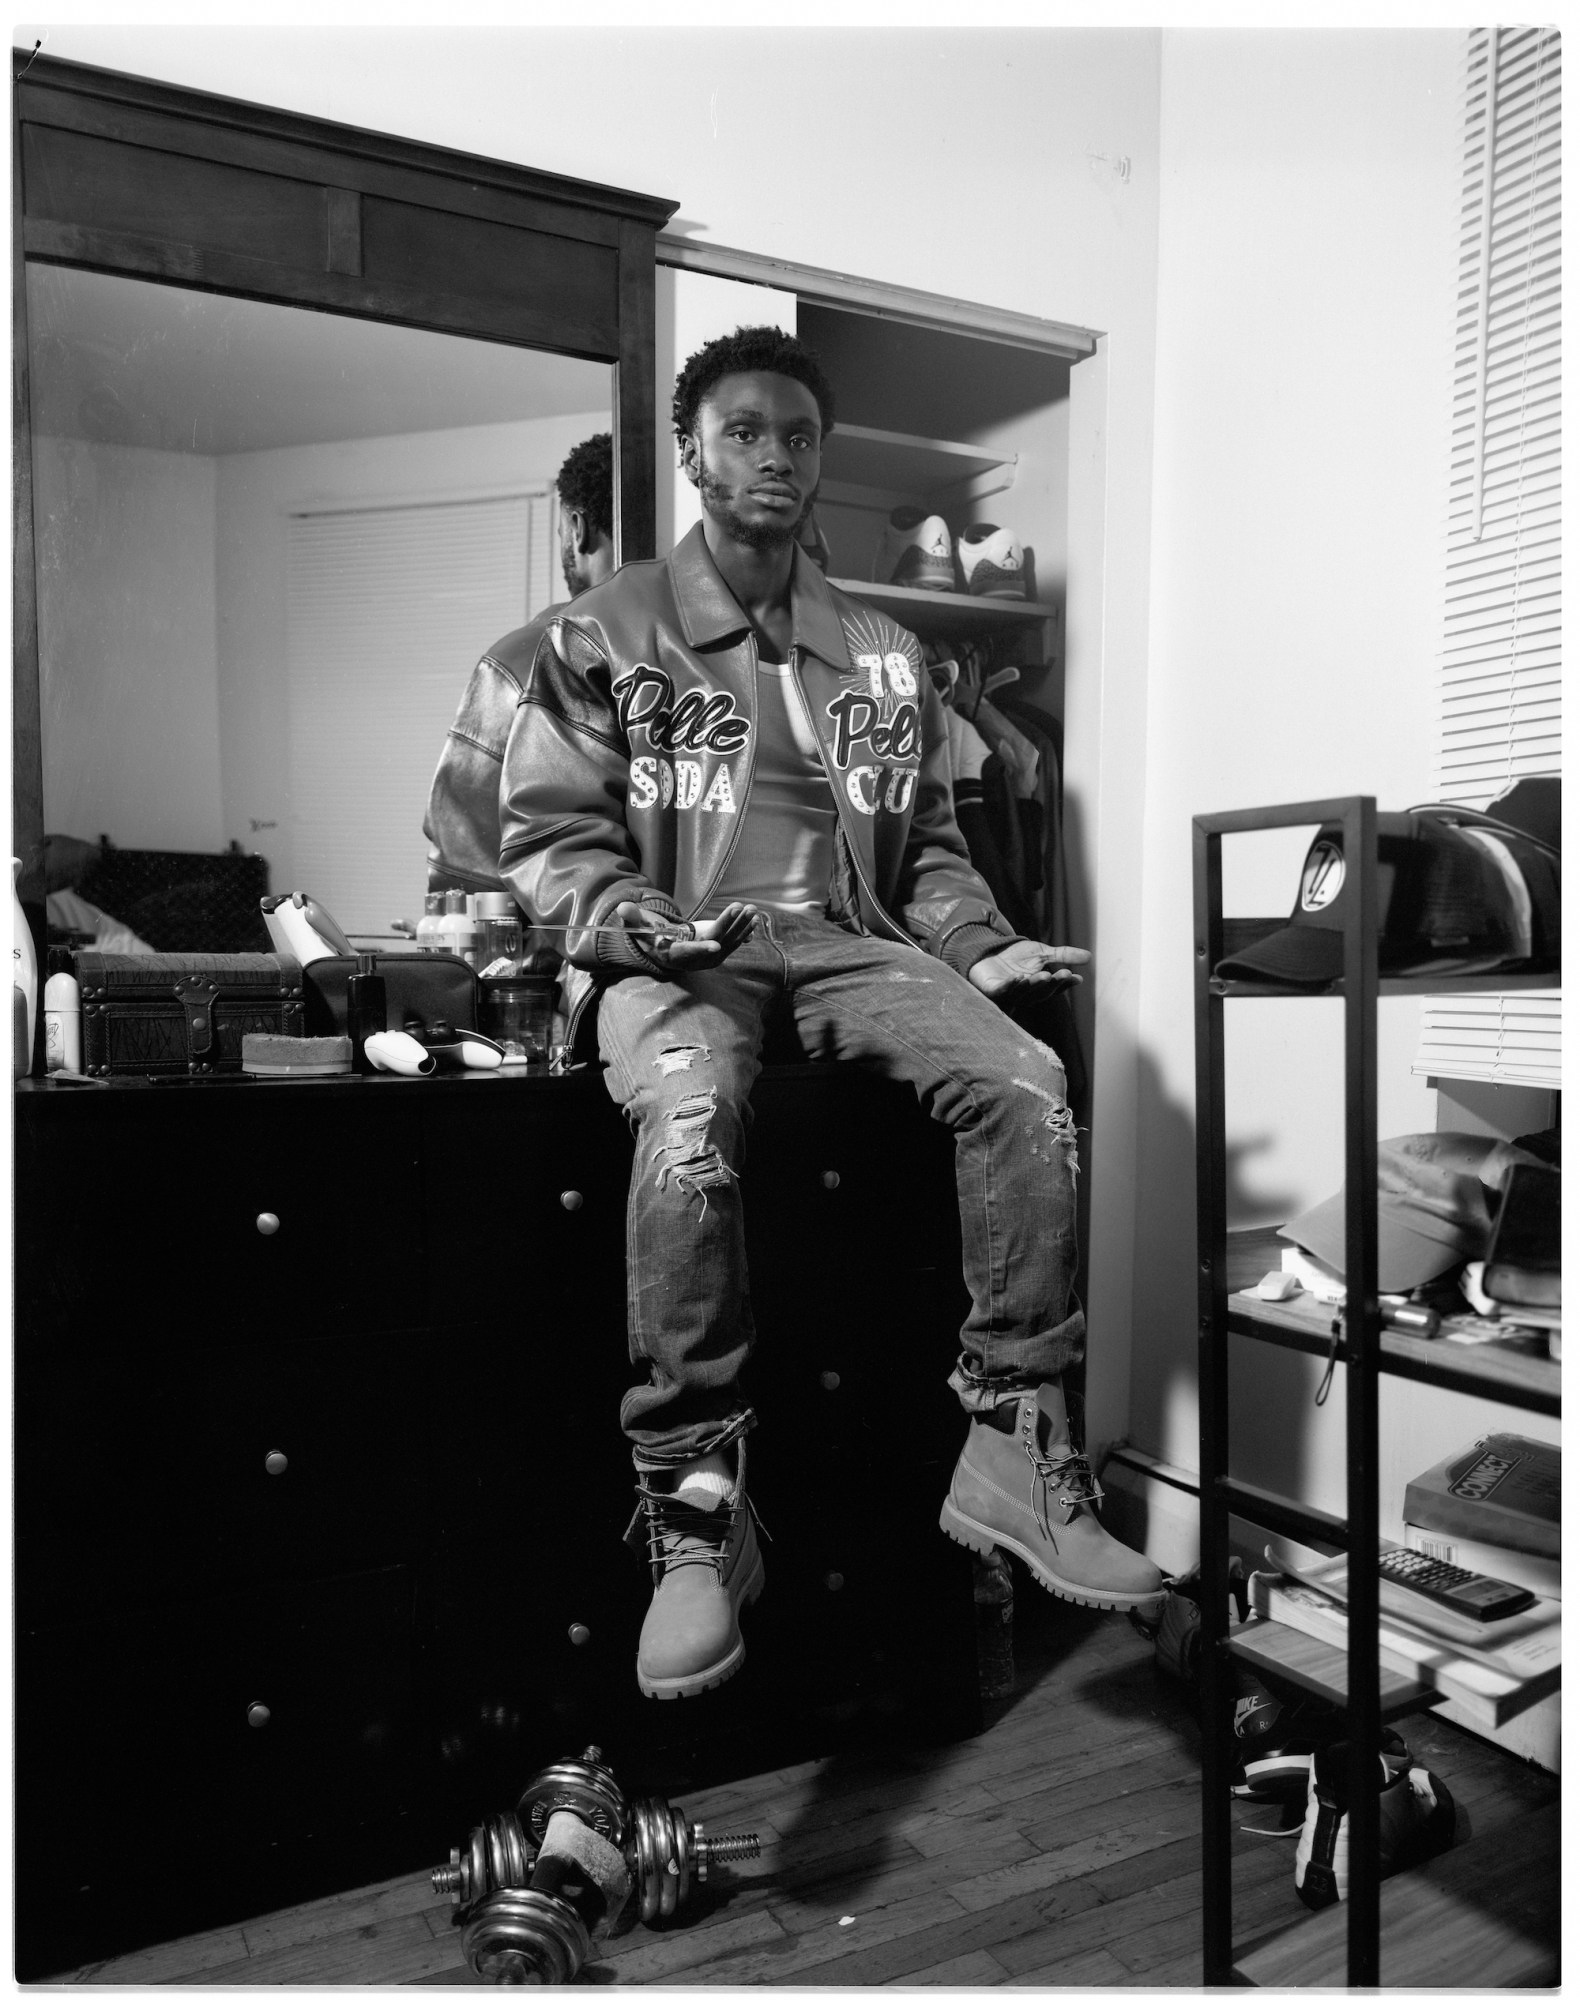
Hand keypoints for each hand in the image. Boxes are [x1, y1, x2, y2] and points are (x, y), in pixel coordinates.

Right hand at [610, 900, 758, 968]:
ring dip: (742, 926)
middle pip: (715, 942)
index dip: (702, 949)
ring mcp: (709, 958)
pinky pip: (734, 942)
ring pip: (729, 942)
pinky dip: (745, 930)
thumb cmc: (651, 939)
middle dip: (728, 925)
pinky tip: (754, 918)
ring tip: (752, 909)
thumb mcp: (639, 930)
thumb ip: (632, 919)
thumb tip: (622, 907)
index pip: (689, 952)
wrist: (666, 954)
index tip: (716, 946)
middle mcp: (696, 959)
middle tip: (740, 908)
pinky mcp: (719, 953)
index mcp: (675, 955)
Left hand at [967, 940, 1089, 1003]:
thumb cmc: (1015, 956)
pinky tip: (1019, 977)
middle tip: (1063, 972)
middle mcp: (1024, 995)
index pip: (1054, 989)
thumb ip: (1063, 955)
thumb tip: (1089, 956)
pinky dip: (1010, 986)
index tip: (1077, 978)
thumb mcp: (1042, 953)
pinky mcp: (991, 990)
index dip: (1065, 984)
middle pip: (1040, 993)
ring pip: (1023, 993)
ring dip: (1034, 985)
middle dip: (1052, 983)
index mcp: (1037, 988)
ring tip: (1044, 974)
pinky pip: (1002, 991)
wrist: (987, 953)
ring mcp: (1007, 994)